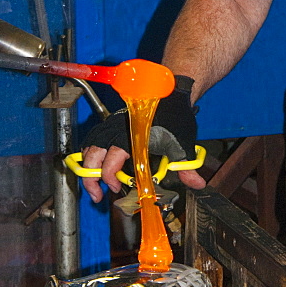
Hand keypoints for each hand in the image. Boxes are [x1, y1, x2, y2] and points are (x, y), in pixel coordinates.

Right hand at [80, 76, 205, 202]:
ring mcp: (113, 125)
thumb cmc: (176, 116)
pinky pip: (94, 137)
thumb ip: (186, 167)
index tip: (117, 188)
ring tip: (93, 180)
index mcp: (133, 139)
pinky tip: (97, 162)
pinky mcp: (112, 122)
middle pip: (92, 156)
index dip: (110, 179)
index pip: (111, 162)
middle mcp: (119, 131)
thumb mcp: (182, 145)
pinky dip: (91, 151)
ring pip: (89, 146)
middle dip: (90, 178)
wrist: (171, 92)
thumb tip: (197, 183)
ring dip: (88, 165)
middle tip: (96, 193)